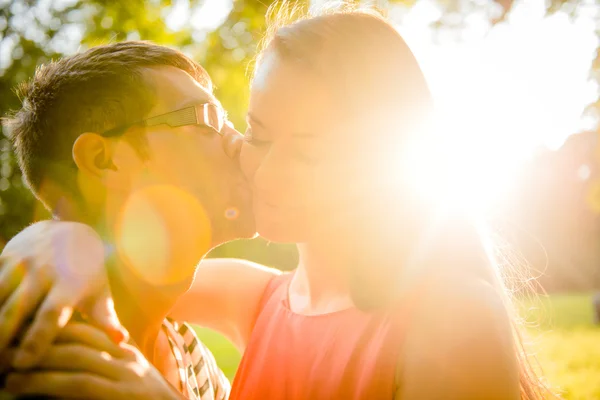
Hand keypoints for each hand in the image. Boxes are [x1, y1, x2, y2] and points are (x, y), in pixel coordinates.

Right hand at [0, 221, 126, 368]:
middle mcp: (45, 271)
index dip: (37, 339)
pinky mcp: (6, 256)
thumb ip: (106, 318)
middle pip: (18, 310)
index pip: (51, 314)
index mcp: (71, 282)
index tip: (24, 364)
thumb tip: (121, 342)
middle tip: (0, 366)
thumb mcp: (100, 292)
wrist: (71, 229)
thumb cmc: (88, 272)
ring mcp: (23, 263)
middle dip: (4, 340)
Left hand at [2, 322, 181, 399]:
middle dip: (42, 340)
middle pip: (79, 338)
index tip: (26, 330)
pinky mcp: (122, 394)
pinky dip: (47, 385)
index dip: (56, 328)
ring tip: (7, 370)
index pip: (88, 329)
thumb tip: (66, 368)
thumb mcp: (128, 382)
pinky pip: (79, 384)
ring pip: (74, 359)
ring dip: (37, 363)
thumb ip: (105, 371)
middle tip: (9, 346)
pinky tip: (23, 389)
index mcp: (127, 352)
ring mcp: (126, 375)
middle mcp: (127, 357)